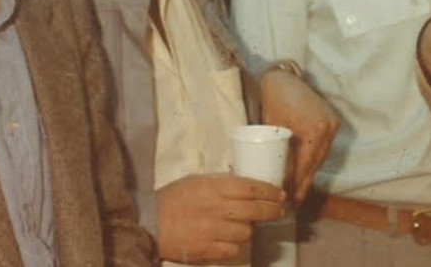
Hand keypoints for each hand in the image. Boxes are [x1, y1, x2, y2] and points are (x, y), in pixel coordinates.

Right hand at [156, 173, 284, 262]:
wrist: (149, 222)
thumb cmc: (173, 198)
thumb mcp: (198, 181)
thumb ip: (223, 183)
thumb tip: (249, 185)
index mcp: (215, 187)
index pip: (252, 188)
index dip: (271, 192)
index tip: (280, 195)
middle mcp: (217, 208)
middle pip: (256, 210)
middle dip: (272, 211)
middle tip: (279, 212)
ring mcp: (213, 230)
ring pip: (247, 232)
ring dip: (249, 229)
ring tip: (244, 226)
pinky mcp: (207, 249)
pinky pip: (233, 250)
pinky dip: (235, 245)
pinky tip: (230, 240)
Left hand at [259, 69, 340, 203]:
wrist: (283, 76)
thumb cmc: (272, 97)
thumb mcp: (271, 127)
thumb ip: (276, 152)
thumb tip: (273, 179)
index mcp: (314, 130)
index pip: (306, 166)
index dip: (297, 186)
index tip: (289, 201)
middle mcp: (328, 128)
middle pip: (315, 165)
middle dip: (304, 185)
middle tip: (292, 202)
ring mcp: (332, 124)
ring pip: (320, 158)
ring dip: (309, 174)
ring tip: (297, 191)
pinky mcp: (331, 121)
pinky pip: (321, 148)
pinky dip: (312, 160)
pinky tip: (304, 172)